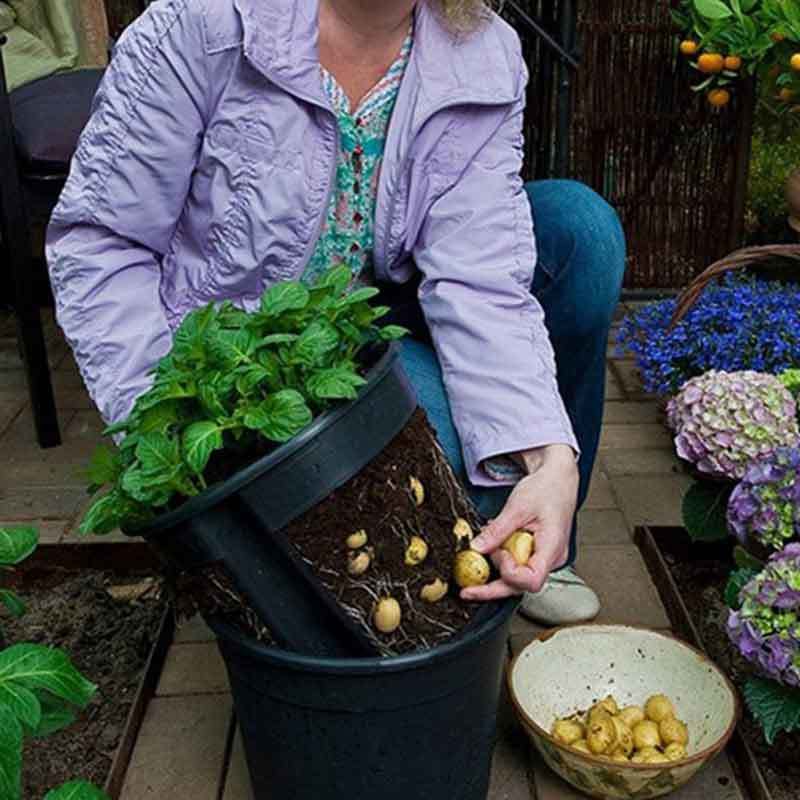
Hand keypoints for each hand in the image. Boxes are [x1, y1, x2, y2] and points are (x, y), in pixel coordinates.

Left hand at [461, 444, 578, 601]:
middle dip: (491, 588)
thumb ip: (497, 531)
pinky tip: (490, 551)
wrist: (558, 480)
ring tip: (476, 561)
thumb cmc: (547, 489)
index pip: (531, 580)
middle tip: (466, 590)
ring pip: (517, 579)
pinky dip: (501, 560)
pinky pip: (517, 566)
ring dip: (495, 572)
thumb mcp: (518, 506)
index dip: (510, 573)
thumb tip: (477, 548)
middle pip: (520, 586)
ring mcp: (544, 559)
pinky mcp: (536, 555)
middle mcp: (551, 559)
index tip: (499, 554)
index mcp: (552, 548)